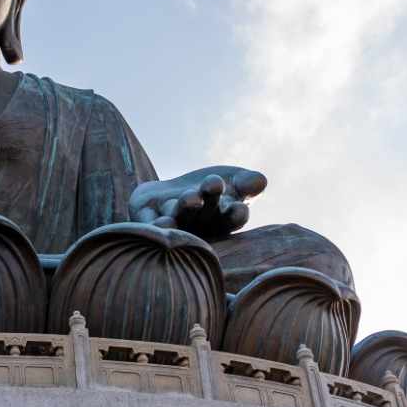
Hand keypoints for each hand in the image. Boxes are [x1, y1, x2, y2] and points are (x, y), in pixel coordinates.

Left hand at [129, 166, 266, 239]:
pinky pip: (150, 224)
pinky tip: (163, 223)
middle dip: (209, 199)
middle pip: (205, 214)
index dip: (236, 214)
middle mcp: (198, 226)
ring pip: (180, 217)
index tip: (239, 208)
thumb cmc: (211, 188)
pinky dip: (156, 225)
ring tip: (192, 197)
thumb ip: (248, 183)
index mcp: (222, 219)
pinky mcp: (146, 217)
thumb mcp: (234, 180)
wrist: (172, 191)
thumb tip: (260, 181)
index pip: (232, 219)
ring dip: (186, 208)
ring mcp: (173, 223)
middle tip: (212, 185)